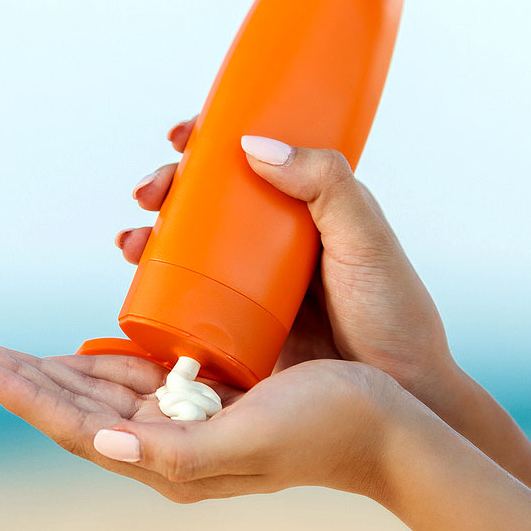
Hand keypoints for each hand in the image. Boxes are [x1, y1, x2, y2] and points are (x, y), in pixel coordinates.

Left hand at [0, 341, 401, 502]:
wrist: (391, 431)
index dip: (16, 391)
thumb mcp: (250, 440)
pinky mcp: (210, 396)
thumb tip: (100, 443)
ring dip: (45, 369)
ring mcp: (186, 420)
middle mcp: (166, 444)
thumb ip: (175, 452)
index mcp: (167, 458)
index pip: (70, 422)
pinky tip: (82, 345)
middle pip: (71, 406)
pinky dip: (98, 358)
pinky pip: (137, 375)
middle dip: (15, 378)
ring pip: (96, 391)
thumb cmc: (327, 431)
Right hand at [117, 117, 460, 411]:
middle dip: (168, 189)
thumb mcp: (364, 239)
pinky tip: (135, 282)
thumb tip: (252, 143)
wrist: (399, 394)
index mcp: (309, 208)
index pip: (252, 160)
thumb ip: (325, 184)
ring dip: (150, 235)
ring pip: (191, 246)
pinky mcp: (238, 329)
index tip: (183, 135)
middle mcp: (276, 243)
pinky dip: (155, 285)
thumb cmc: (392, 316)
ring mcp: (254, 286)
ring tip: (131, 243)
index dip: (211, 141)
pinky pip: (188, 298)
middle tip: (148, 195)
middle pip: (209, 200)